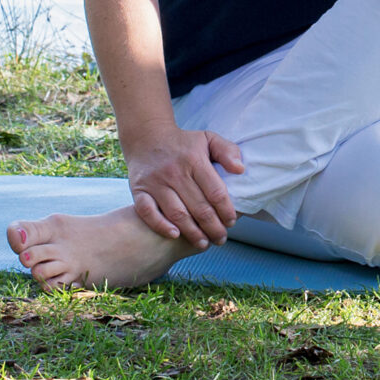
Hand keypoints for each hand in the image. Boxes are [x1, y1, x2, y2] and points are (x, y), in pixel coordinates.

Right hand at [123, 125, 244, 246]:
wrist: (146, 136)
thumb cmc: (183, 143)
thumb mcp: (208, 139)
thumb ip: (227, 151)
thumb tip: (241, 170)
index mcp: (194, 160)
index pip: (215, 192)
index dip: (226, 211)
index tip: (232, 222)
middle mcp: (174, 172)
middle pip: (199, 207)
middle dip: (213, 228)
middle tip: (221, 239)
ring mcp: (155, 182)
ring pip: (177, 214)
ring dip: (192, 232)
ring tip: (204, 243)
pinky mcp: (139, 190)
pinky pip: (148, 212)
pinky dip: (161, 225)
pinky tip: (175, 235)